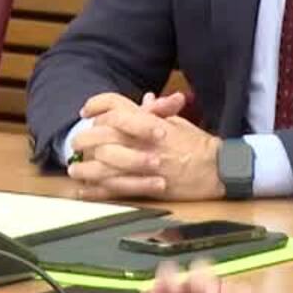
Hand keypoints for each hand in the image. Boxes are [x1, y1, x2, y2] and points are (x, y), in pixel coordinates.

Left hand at [70, 95, 223, 200]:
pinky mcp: (146, 186)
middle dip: (83, 138)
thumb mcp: (178, 122)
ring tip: (75, 169)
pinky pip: (114, 188)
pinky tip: (85, 191)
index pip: (114, 106)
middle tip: (77, 144)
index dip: (95, 105)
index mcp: (149, 121)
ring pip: (102, 164)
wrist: (218, 168)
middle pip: (100, 134)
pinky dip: (96, 191)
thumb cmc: (199, 144)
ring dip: (84, 167)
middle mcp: (142, 140)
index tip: (85, 112)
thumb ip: (157, 112)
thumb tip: (145, 100)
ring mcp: (143, 164)